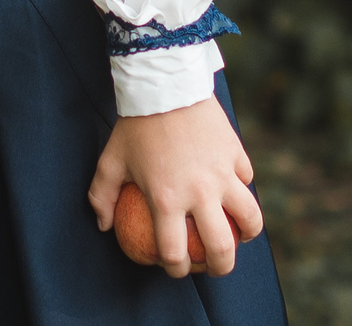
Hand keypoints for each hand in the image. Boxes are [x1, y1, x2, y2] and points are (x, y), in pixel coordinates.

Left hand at [88, 97, 262, 279]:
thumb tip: (104, 225)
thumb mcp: (110, 159)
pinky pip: (246, 181)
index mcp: (167, 199)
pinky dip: (243, 190)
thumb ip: (102, 195)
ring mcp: (222, 174)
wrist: (165, 83)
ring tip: (239, 237)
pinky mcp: (237, 154)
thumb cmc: (135, 123)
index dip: (176, 269)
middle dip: (219, 268)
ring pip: (250, 218)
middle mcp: (199, 192)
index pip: (175, 252)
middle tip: (213, 266)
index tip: (175, 267)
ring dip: (247, 235)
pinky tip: (235, 193)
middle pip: (221, 248)